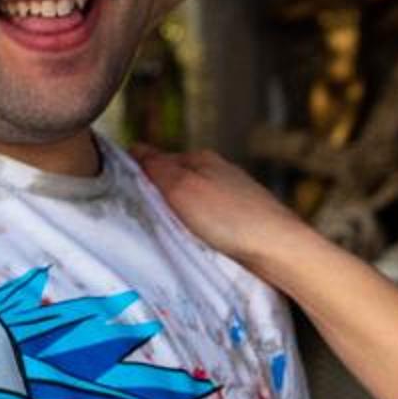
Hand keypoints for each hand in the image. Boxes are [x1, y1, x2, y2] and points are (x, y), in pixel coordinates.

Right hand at [136, 148, 311, 271]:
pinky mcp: (245, 219)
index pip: (156, 157)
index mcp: (202, 159)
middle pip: (174, 178)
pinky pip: (209, 217)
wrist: (280, 250)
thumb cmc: (229, 219)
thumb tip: (135, 148)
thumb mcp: (183, 188)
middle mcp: (219, 171)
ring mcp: (234, 195)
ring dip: (176, 211)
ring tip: (162, 230)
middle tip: (136, 214)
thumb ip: (158, 168)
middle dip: (156, 192)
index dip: (135, 172)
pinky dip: (196, 225)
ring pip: (192, 199)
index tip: (117, 191)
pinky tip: (194, 240)